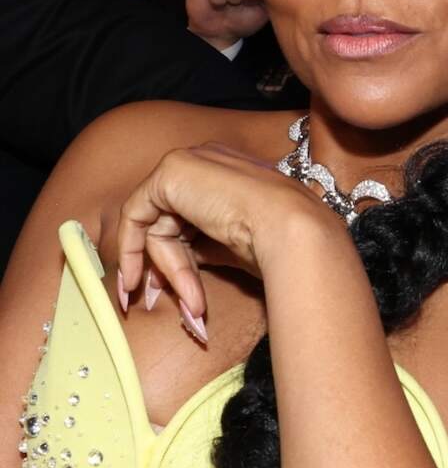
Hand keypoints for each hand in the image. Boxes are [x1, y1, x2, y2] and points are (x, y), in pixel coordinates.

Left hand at [113, 143, 332, 341]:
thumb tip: (183, 272)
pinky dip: (131, 250)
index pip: (192, 215)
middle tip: (179, 304)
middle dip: (171, 268)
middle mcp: (208, 162)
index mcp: (231, 174)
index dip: (183, 255)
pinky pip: (135, 216)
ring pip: (157, 225)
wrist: (294, 230)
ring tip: (193, 302)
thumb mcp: (238, 244)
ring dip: (170, 270)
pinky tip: (136, 280)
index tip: (183, 292)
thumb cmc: (282, 242)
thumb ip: (207, 247)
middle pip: (172, 222)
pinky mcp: (170, 174)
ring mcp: (189, 164)